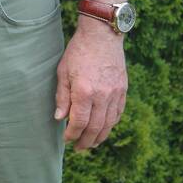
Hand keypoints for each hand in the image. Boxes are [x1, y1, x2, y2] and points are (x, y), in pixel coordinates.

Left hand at [54, 18, 127, 148]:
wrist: (102, 35)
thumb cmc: (78, 52)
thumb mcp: (63, 72)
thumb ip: (62, 97)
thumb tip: (60, 118)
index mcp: (84, 91)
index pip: (79, 122)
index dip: (73, 134)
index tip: (67, 139)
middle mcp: (102, 95)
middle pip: (95, 127)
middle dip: (86, 140)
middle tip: (79, 148)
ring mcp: (115, 93)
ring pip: (109, 123)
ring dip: (100, 136)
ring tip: (91, 143)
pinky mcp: (123, 89)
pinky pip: (118, 113)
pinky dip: (111, 124)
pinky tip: (104, 128)